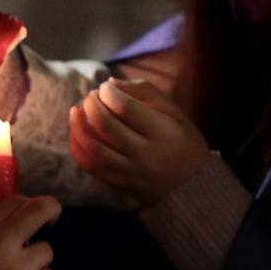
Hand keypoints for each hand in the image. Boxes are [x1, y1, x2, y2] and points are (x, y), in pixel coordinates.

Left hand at [68, 78, 209, 206]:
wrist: (193, 187)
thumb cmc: (183, 141)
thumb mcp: (174, 112)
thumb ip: (144, 92)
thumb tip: (109, 83)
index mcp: (164, 133)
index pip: (125, 107)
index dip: (109, 92)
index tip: (105, 87)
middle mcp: (146, 155)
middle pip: (105, 125)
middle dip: (91, 104)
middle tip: (91, 96)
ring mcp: (131, 173)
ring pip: (93, 148)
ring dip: (78, 125)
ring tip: (77, 110)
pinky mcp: (120, 185)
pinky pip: (90, 166)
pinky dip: (78, 147)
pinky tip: (77, 132)